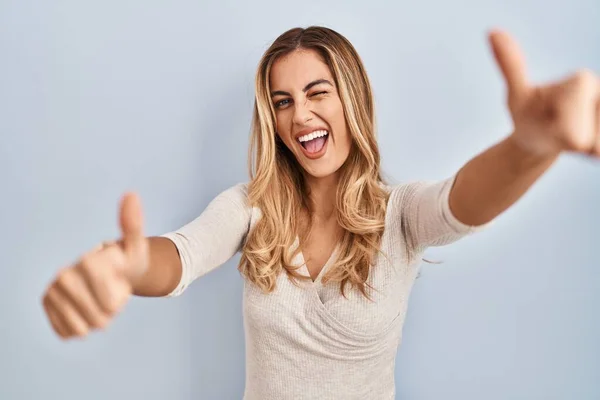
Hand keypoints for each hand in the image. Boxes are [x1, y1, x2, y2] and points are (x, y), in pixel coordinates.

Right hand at [41, 192, 148, 339]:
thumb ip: (133, 225)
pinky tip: (86, 308)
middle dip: (111, 311)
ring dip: (98, 320)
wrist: (109, 272)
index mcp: (87, 262)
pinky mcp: (46, 306)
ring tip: (100, 300)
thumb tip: (132, 195)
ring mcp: (52, 292)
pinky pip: (70, 332)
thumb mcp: (136, 246)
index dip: (121, 299)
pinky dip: (82, 326)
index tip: (119, 282)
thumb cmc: (126, 261)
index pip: (111, 303)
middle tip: (111, 292)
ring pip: (84, 329)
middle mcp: (63, 276)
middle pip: (98, 319)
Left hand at [489, 29, 599, 157]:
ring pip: (597, 145)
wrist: (539, 139)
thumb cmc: (526, 114)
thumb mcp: (516, 95)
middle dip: (570, 138)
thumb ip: (511, 66)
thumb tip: (492, 32)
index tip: (552, 119)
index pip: (577, 103)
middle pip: (589, 133)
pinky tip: (582, 144)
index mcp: (581, 80)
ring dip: (580, 148)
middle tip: (558, 132)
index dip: (564, 120)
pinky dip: (588, 153)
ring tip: (568, 137)